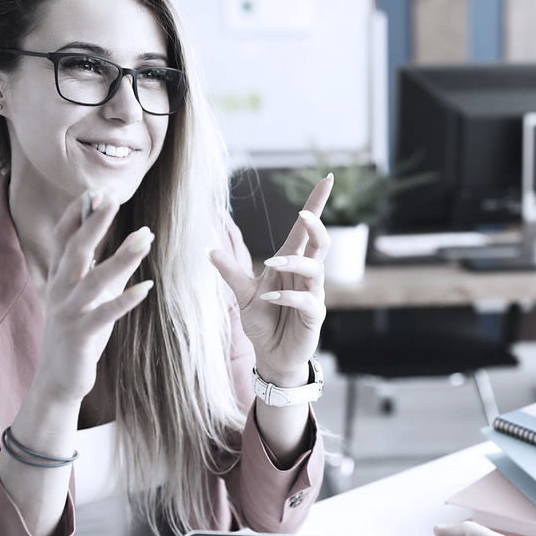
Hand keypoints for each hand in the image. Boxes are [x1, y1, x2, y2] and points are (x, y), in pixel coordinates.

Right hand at [33, 189, 154, 402]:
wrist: (59, 379)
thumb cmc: (79, 332)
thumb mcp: (92, 296)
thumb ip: (105, 268)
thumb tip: (131, 238)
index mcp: (60, 278)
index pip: (63, 237)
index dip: (78, 213)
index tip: (98, 189)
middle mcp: (59, 290)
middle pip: (75, 250)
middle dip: (93, 223)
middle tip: (112, 197)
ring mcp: (67, 313)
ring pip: (93, 280)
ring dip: (120, 258)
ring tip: (145, 237)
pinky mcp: (79, 335)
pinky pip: (104, 315)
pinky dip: (124, 300)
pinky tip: (146, 288)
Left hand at [210, 174, 333, 385]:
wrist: (271, 356)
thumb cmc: (262, 322)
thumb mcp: (242, 295)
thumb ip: (230, 273)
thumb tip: (208, 250)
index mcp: (290, 263)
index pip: (305, 229)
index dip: (316, 204)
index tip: (326, 179)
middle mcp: (305, 275)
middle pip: (320, 243)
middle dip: (316, 226)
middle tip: (304, 216)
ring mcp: (313, 295)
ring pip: (316, 269)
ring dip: (295, 263)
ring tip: (271, 266)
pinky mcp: (315, 316)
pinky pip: (308, 300)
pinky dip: (289, 297)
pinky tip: (270, 299)